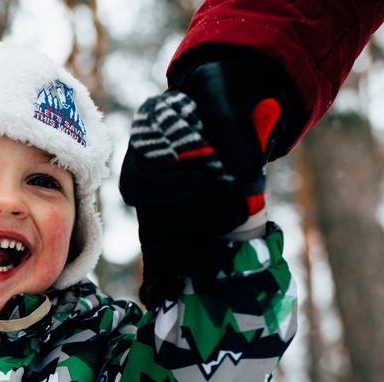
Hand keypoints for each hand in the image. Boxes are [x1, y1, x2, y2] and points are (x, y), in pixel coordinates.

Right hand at [118, 60, 282, 306]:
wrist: (234, 101)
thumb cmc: (218, 92)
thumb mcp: (221, 88)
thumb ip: (228, 121)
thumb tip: (243, 174)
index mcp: (144, 154)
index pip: (140, 186)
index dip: (171, 191)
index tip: (205, 180)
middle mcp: (148, 187)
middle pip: (155, 223)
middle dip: (199, 220)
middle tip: (237, 206)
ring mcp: (163, 211)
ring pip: (164, 247)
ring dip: (195, 253)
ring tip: (227, 241)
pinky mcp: (181, 229)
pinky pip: (168, 261)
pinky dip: (172, 278)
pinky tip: (176, 291)